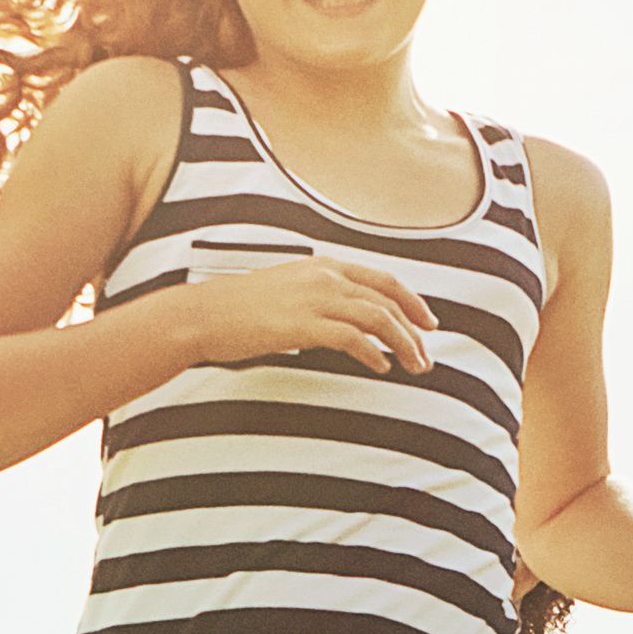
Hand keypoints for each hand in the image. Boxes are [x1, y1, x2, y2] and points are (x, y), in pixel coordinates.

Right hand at [172, 255, 439, 378]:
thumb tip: (345, 321)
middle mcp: (325, 277)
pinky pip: (352, 337)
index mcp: (324, 266)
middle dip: (414, 330)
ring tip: (414, 367)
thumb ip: (320, 297)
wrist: (204, 314)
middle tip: (426, 356)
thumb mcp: (289, 290)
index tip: (429, 323)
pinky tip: (382, 367)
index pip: (383, 280)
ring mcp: (314, 299)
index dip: (413, 301)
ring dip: (403, 344)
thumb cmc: (242, 309)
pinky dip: (373, 352)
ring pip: (377, 318)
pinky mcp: (302, 324)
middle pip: (387, 301)